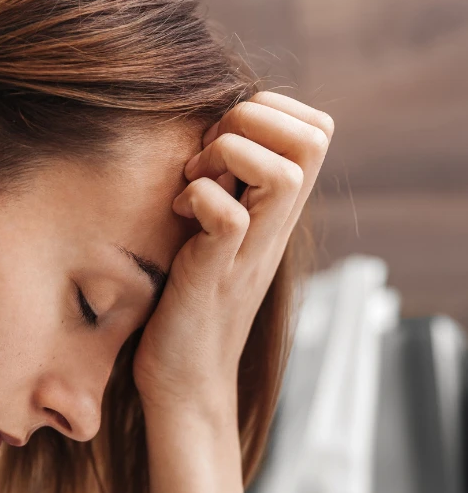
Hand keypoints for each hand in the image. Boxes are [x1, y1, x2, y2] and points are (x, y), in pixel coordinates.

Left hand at [132, 91, 333, 416]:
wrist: (185, 382)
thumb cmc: (190, 308)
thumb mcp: (218, 239)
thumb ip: (230, 193)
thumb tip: (216, 141)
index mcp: (276, 215)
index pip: (316, 128)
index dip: (270, 110)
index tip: (222, 140)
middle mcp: (274, 229)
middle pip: (313, 136)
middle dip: (250, 121)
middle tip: (205, 158)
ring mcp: (249, 253)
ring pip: (284, 172)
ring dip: (226, 157)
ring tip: (190, 184)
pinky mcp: (215, 276)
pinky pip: (228, 216)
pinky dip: (197, 200)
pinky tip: (177, 217)